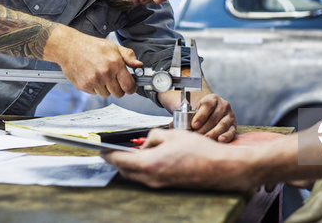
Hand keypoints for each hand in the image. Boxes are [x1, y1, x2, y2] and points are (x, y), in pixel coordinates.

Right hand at [48, 26, 140, 97]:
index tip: (130, 85)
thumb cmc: (91, 46)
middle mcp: (105, 74)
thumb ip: (128, 56)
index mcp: (115, 64)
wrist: (69, 47)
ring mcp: (93, 81)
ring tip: (100, 74)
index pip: (129, 86)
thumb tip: (139, 65)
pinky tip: (92, 76)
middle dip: (118, 87)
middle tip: (113, 78)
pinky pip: (95, 93)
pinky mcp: (84, 86)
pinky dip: (95, 87)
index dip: (131, 87)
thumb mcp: (113, 47)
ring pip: (106, 94)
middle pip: (119, 93)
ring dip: (106, 88)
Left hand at [102, 128, 255, 190]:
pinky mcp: (168, 186)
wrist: (220, 168)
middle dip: (118, 160)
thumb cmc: (199, 150)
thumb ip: (154, 136)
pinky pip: (148, 177)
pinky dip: (143, 168)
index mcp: (150, 164)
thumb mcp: (172, 134)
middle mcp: (152, 178)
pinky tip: (150, 158)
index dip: (108, 154)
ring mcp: (160, 185)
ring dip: (131, 164)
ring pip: (137, 175)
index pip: (120, 160)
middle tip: (113, 150)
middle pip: (126, 170)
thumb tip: (147, 142)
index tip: (101, 149)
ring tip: (132, 152)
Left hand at [190, 94, 236, 142]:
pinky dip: (226, 137)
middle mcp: (223, 105)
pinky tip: (220, 140)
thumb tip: (182, 126)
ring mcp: (230, 115)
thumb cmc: (202, 112)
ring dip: (213, 133)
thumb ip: (189, 116)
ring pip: (222, 125)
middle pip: (214, 117)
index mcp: (212, 99)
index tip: (194, 125)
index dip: (201, 116)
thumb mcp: (196, 109)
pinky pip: (231, 132)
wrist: (214, 111)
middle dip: (204, 128)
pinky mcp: (234, 126)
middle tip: (196, 136)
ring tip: (206, 139)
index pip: (207, 105)